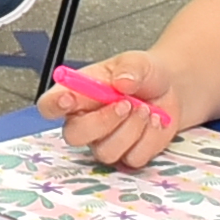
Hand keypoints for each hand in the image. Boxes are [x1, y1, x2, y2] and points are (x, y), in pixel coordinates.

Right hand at [36, 49, 183, 168]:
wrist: (169, 89)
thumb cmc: (142, 75)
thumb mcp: (136, 62)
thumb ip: (129, 68)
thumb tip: (122, 82)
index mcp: (76, 95)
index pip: (50, 105)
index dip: (54, 106)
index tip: (68, 99)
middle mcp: (85, 122)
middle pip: (74, 136)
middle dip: (102, 122)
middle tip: (126, 103)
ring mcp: (104, 142)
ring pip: (106, 152)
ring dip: (132, 129)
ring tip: (146, 108)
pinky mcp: (127, 155)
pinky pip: (134, 157)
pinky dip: (150, 138)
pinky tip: (155, 121)